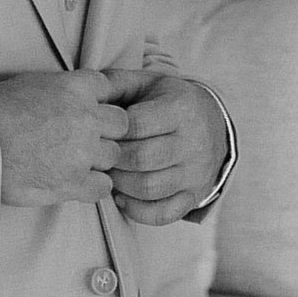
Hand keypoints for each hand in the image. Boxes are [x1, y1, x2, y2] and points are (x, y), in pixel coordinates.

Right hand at [0, 67, 129, 205]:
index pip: (110, 89)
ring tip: (72, 162)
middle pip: (121, 124)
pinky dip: (92, 186)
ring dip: (98, 160)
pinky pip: (103, 187)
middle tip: (83, 139)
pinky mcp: (73, 182)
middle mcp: (86, 118)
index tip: (90, 111)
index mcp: (76, 88)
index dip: (101, 102)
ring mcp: (82, 152)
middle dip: (106, 131)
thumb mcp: (31, 83)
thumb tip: (74, 96)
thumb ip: (62, 90)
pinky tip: (75, 182)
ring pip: (113, 157)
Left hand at [102, 68, 226, 220]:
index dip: (110, 132)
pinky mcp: (194, 196)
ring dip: (120, 184)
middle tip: (98, 157)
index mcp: (180, 108)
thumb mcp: (148, 83)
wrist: (213, 124)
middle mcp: (193, 142)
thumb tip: (85, 91)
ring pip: (150, 188)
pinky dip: (137, 210)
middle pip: (141, 159)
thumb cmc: (169, 102)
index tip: (99, 133)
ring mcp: (196, 173)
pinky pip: (162, 213)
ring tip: (110, 174)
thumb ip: (116, 83)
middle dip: (112, 160)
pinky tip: (123, 196)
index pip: (136, 125)